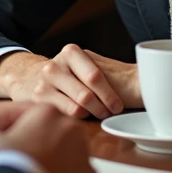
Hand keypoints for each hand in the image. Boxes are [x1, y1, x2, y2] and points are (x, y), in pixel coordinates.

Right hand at [0, 44, 141, 118]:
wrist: (29, 77)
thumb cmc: (69, 75)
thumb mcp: (82, 65)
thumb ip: (99, 71)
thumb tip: (142, 82)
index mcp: (71, 52)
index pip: (95, 77)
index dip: (110, 95)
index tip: (119, 106)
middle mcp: (55, 65)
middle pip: (86, 95)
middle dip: (103, 108)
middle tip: (110, 113)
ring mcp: (44, 83)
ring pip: (77, 108)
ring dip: (92, 115)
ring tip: (98, 115)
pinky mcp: (37, 101)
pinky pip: (65, 117)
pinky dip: (77, 120)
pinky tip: (81, 117)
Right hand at [0, 103, 95, 172]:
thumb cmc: (8, 164)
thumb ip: (6, 132)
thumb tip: (4, 138)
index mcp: (48, 112)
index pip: (44, 115)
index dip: (32, 129)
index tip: (25, 142)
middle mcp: (71, 127)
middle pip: (63, 131)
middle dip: (52, 142)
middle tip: (36, 158)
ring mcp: (84, 151)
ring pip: (75, 152)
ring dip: (64, 160)